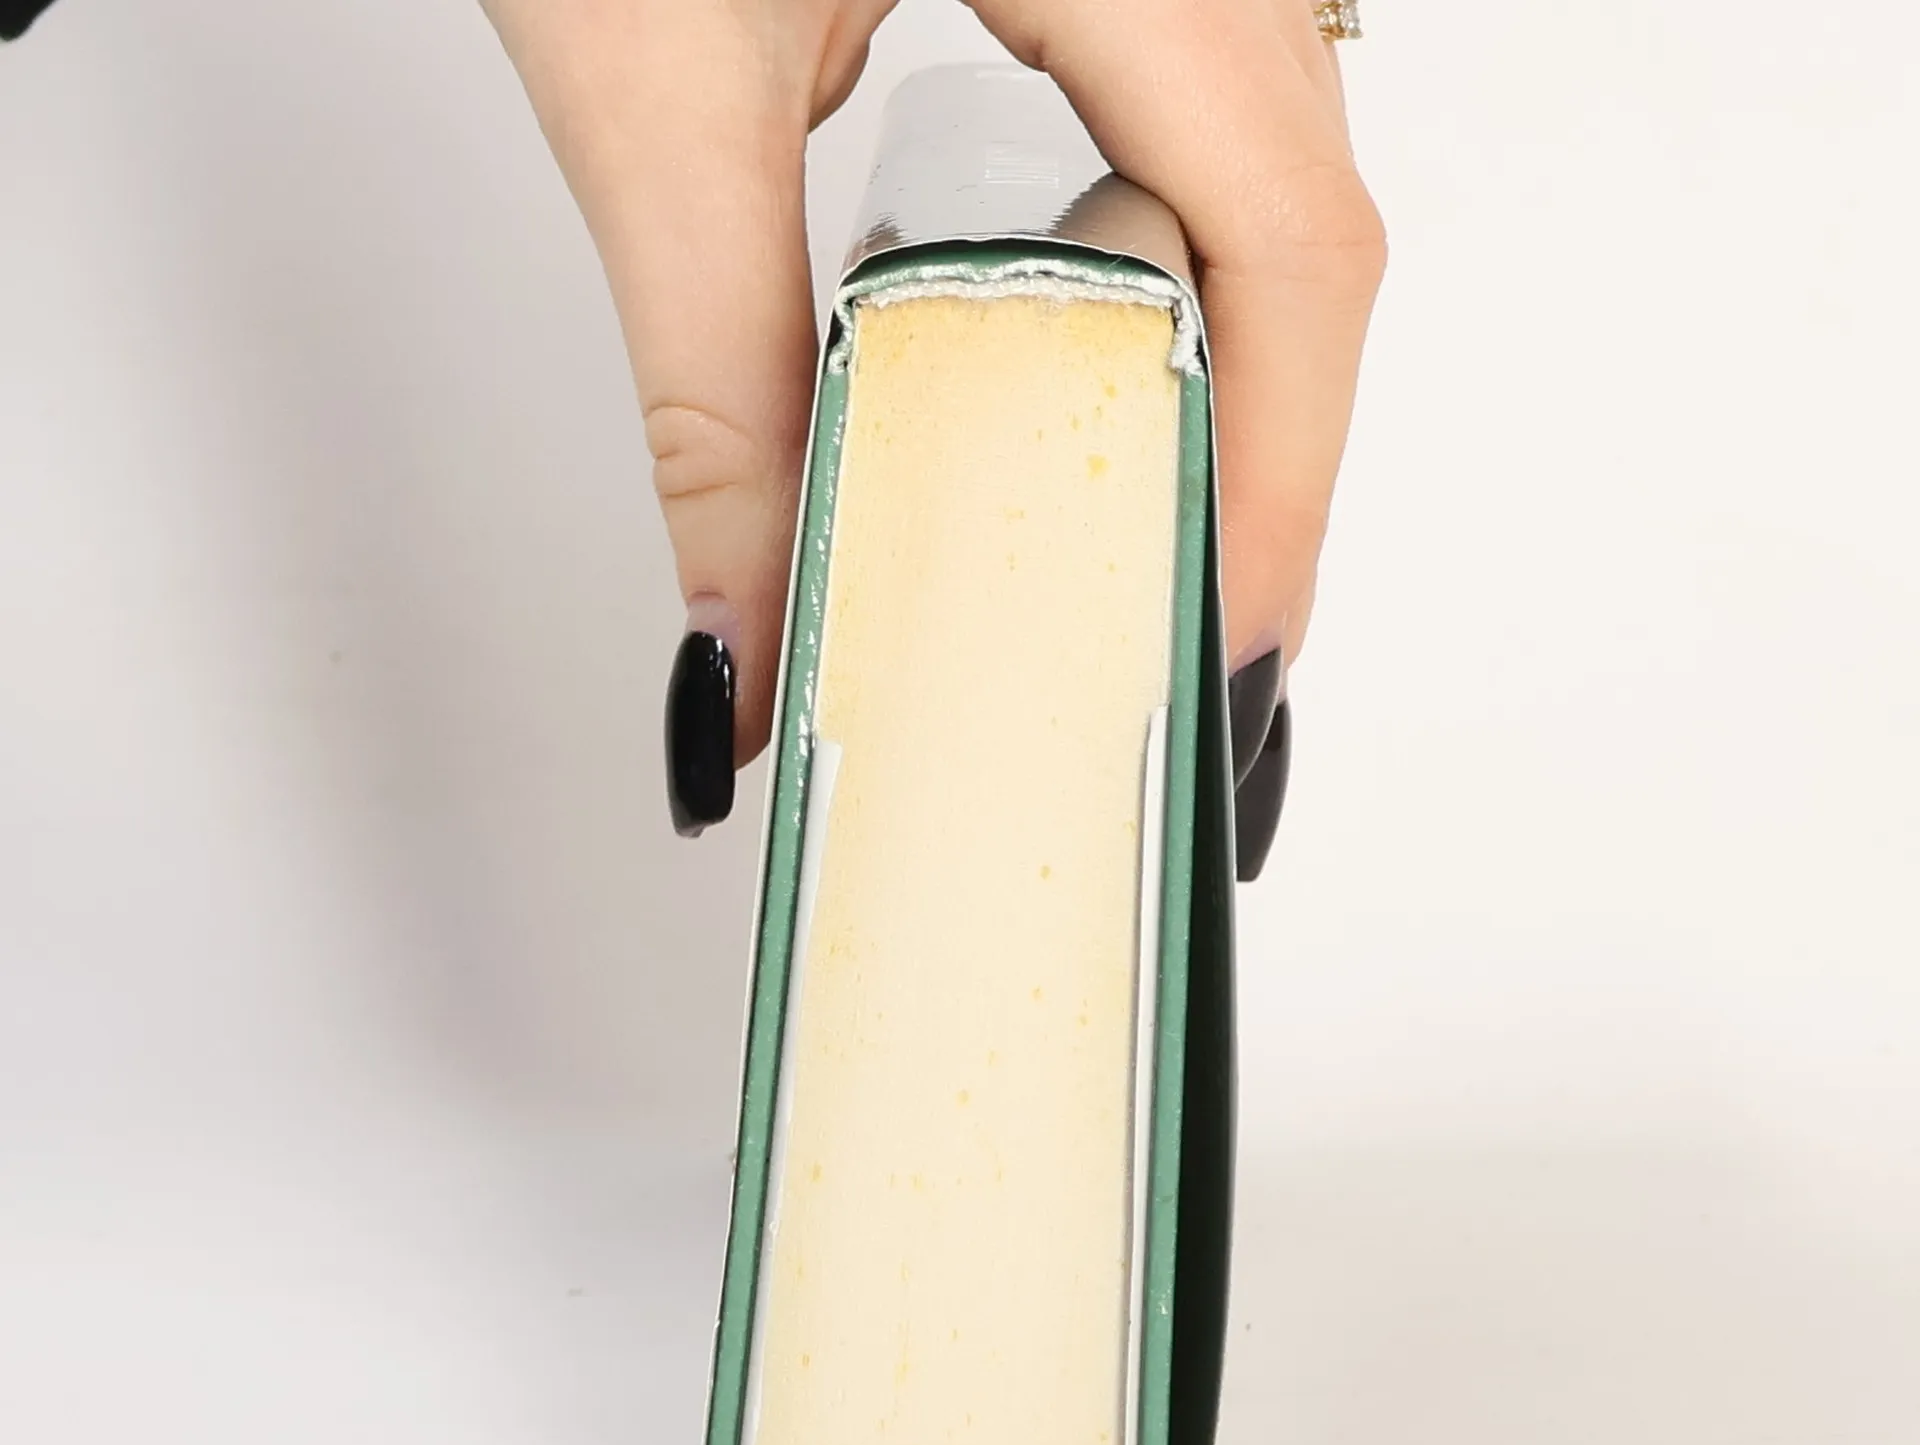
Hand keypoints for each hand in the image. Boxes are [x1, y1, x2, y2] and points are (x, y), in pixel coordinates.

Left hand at [481, 1, 1384, 849]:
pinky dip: (1177, 278)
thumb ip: (710, 392)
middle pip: (1310, 231)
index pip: (1288, 238)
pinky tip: (1116, 373)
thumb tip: (739, 644)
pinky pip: (1209, 124)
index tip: (1225, 645)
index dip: (1283, 474)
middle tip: (1192, 632)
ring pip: (1278, 181)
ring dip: (1231, 380)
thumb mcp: (650, 87)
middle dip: (1264, 461)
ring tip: (1159, 538)